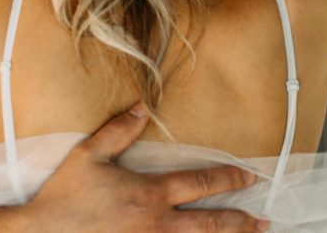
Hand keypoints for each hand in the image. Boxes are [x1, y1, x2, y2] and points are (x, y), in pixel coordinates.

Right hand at [19, 105, 267, 232]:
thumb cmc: (62, 197)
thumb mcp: (88, 155)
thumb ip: (119, 129)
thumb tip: (144, 106)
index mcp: (150, 193)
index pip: (202, 182)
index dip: (230, 178)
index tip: (250, 177)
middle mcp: (157, 224)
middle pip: (212, 224)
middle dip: (241, 222)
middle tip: (264, 222)